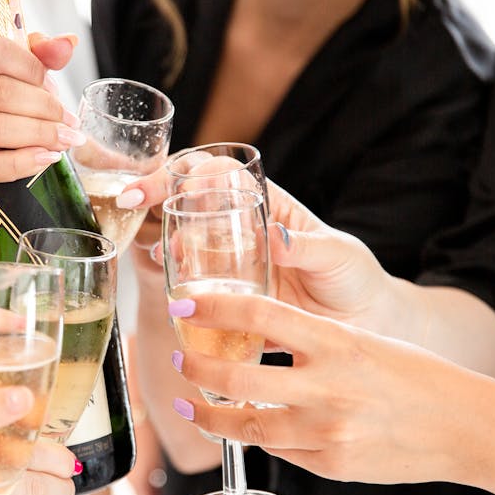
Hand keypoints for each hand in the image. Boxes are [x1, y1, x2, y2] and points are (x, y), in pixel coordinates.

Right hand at [122, 162, 407, 339]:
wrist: (361, 325)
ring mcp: (231, 267)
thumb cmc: (354, 278)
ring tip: (162, 255)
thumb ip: (307, 245)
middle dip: (157, 196)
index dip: (192, 169)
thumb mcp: (337, 255)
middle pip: (191, 203)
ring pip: (186, 247)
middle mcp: (241, 233)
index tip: (176, 179)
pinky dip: (179, 290)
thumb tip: (274, 236)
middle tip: (133, 201)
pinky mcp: (230, 302)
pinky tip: (175, 295)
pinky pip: (197, 292)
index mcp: (267, 207)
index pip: (221, 175)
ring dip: (166, 244)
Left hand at [167, 293, 489, 485]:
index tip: (182, 305)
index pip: (260, 314)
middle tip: (180, 360)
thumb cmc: (414, 375)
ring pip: (246, 424)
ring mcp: (327, 430)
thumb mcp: (362, 341)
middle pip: (236, 377)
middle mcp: (327, 386)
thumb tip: (252, 342)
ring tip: (192, 405)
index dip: (213, 307)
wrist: (464, 427)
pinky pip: (280, 449)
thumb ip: (309, 342)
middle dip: (197, 368)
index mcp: (336, 341)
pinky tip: (250, 427)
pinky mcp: (330, 464)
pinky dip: (260, 437)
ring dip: (211, 416)